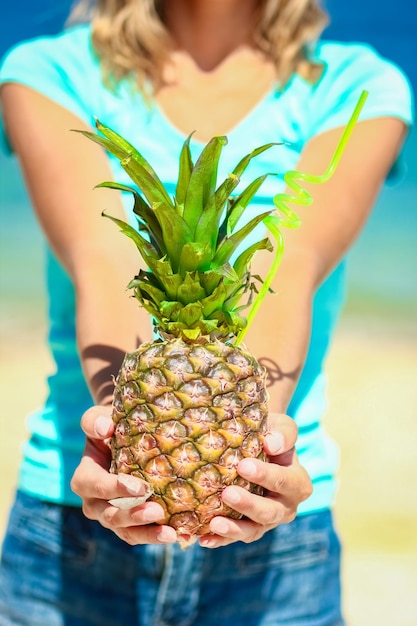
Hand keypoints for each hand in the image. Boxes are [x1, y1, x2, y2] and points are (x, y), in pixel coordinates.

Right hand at [70, 406, 177, 544]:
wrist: (123, 439)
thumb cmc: (110, 426)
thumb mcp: (98, 418)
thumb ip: (95, 421)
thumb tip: (106, 428)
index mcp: (84, 478)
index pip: (95, 487)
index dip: (115, 489)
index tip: (140, 487)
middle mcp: (94, 503)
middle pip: (110, 516)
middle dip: (133, 516)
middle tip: (156, 511)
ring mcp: (112, 516)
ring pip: (126, 532)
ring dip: (147, 534)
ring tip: (171, 534)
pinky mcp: (130, 523)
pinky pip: (141, 535)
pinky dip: (158, 537)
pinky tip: (180, 536)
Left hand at [199, 413, 312, 547]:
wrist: (258, 447)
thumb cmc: (270, 435)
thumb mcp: (281, 427)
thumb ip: (283, 433)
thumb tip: (271, 444)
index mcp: (298, 483)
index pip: (285, 481)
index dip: (266, 476)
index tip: (243, 466)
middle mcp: (286, 506)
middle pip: (271, 512)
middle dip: (249, 505)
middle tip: (227, 493)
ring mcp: (267, 521)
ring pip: (254, 530)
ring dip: (234, 529)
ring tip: (214, 523)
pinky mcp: (249, 529)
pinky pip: (235, 538)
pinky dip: (220, 540)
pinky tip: (202, 539)